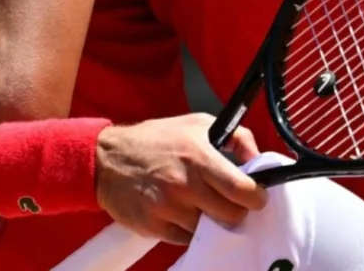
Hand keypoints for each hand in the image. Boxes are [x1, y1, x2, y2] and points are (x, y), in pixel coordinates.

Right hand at [95, 113, 267, 245]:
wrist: (106, 159)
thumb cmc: (155, 140)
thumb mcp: (196, 124)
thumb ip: (235, 137)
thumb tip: (257, 159)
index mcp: (199, 156)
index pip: (242, 190)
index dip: (257, 197)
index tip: (257, 196)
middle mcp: (185, 184)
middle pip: (231, 216)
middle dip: (237, 211)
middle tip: (230, 203)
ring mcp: (168, 208)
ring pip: (209, 229)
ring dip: (210, 220)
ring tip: (200, 204)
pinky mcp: (154, 227)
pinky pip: (186, 239)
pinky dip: (189, 229)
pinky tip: (182, 212)